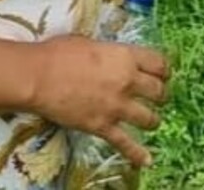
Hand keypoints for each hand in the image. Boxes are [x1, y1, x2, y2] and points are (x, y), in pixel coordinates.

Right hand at [28, 35, 170, 168]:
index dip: (164, 69)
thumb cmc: (59, 53)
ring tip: (150, 120)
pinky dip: (137, 154)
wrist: (39, 76)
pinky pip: (126, 144)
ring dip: (152, 120)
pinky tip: (146, 160)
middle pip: (159, 91)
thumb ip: (108, 53)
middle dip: (161, 94)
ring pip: (150, 119)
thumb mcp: (89, 42)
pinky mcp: (103, 126)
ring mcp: (116, 106)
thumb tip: (112, 58)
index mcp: (124, 56)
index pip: (159, 63)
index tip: (163, 73)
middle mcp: (127, 81)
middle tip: (158, 96)